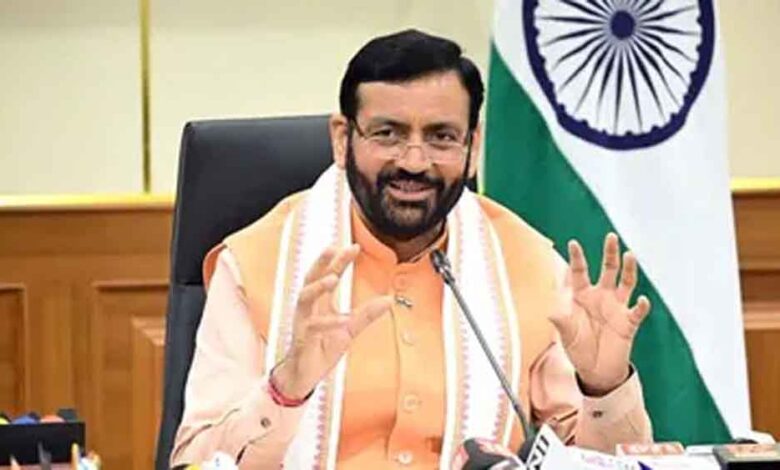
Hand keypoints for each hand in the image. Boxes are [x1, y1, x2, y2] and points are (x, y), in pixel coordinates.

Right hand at [272, 244, 392, 399]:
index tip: (354, 246)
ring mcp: (303, 321)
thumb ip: (367, 314)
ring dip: (318, 286)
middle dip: (322, 262)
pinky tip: (341, 321)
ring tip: (332, 278)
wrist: (305, 375)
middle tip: (334, 248)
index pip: (329, 274)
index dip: (340, 260)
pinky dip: (327, 322)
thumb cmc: (322, 349)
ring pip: (305, 297)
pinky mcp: (302, 338)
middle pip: (312, 278)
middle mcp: (309, 307)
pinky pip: (313, 327)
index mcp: (321, 302)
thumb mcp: (349, 329)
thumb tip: (388, 299)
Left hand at [549, 233, 650, 395]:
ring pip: (625, 283)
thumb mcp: (566, 334)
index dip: (577, 258)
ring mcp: (616, 308)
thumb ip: (561, 321)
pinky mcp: (628, 323)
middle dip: (609, 253)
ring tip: (630, 255)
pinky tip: (641, 299)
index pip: (579, 272)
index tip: (573, 243)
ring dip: (629, 270)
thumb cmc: (578, 347)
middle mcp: (600, 297)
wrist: (595, 370)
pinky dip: (640, 306)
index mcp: (582, 296)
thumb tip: (550, 312)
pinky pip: (637, 312)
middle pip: (607, 269)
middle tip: (611, 237)